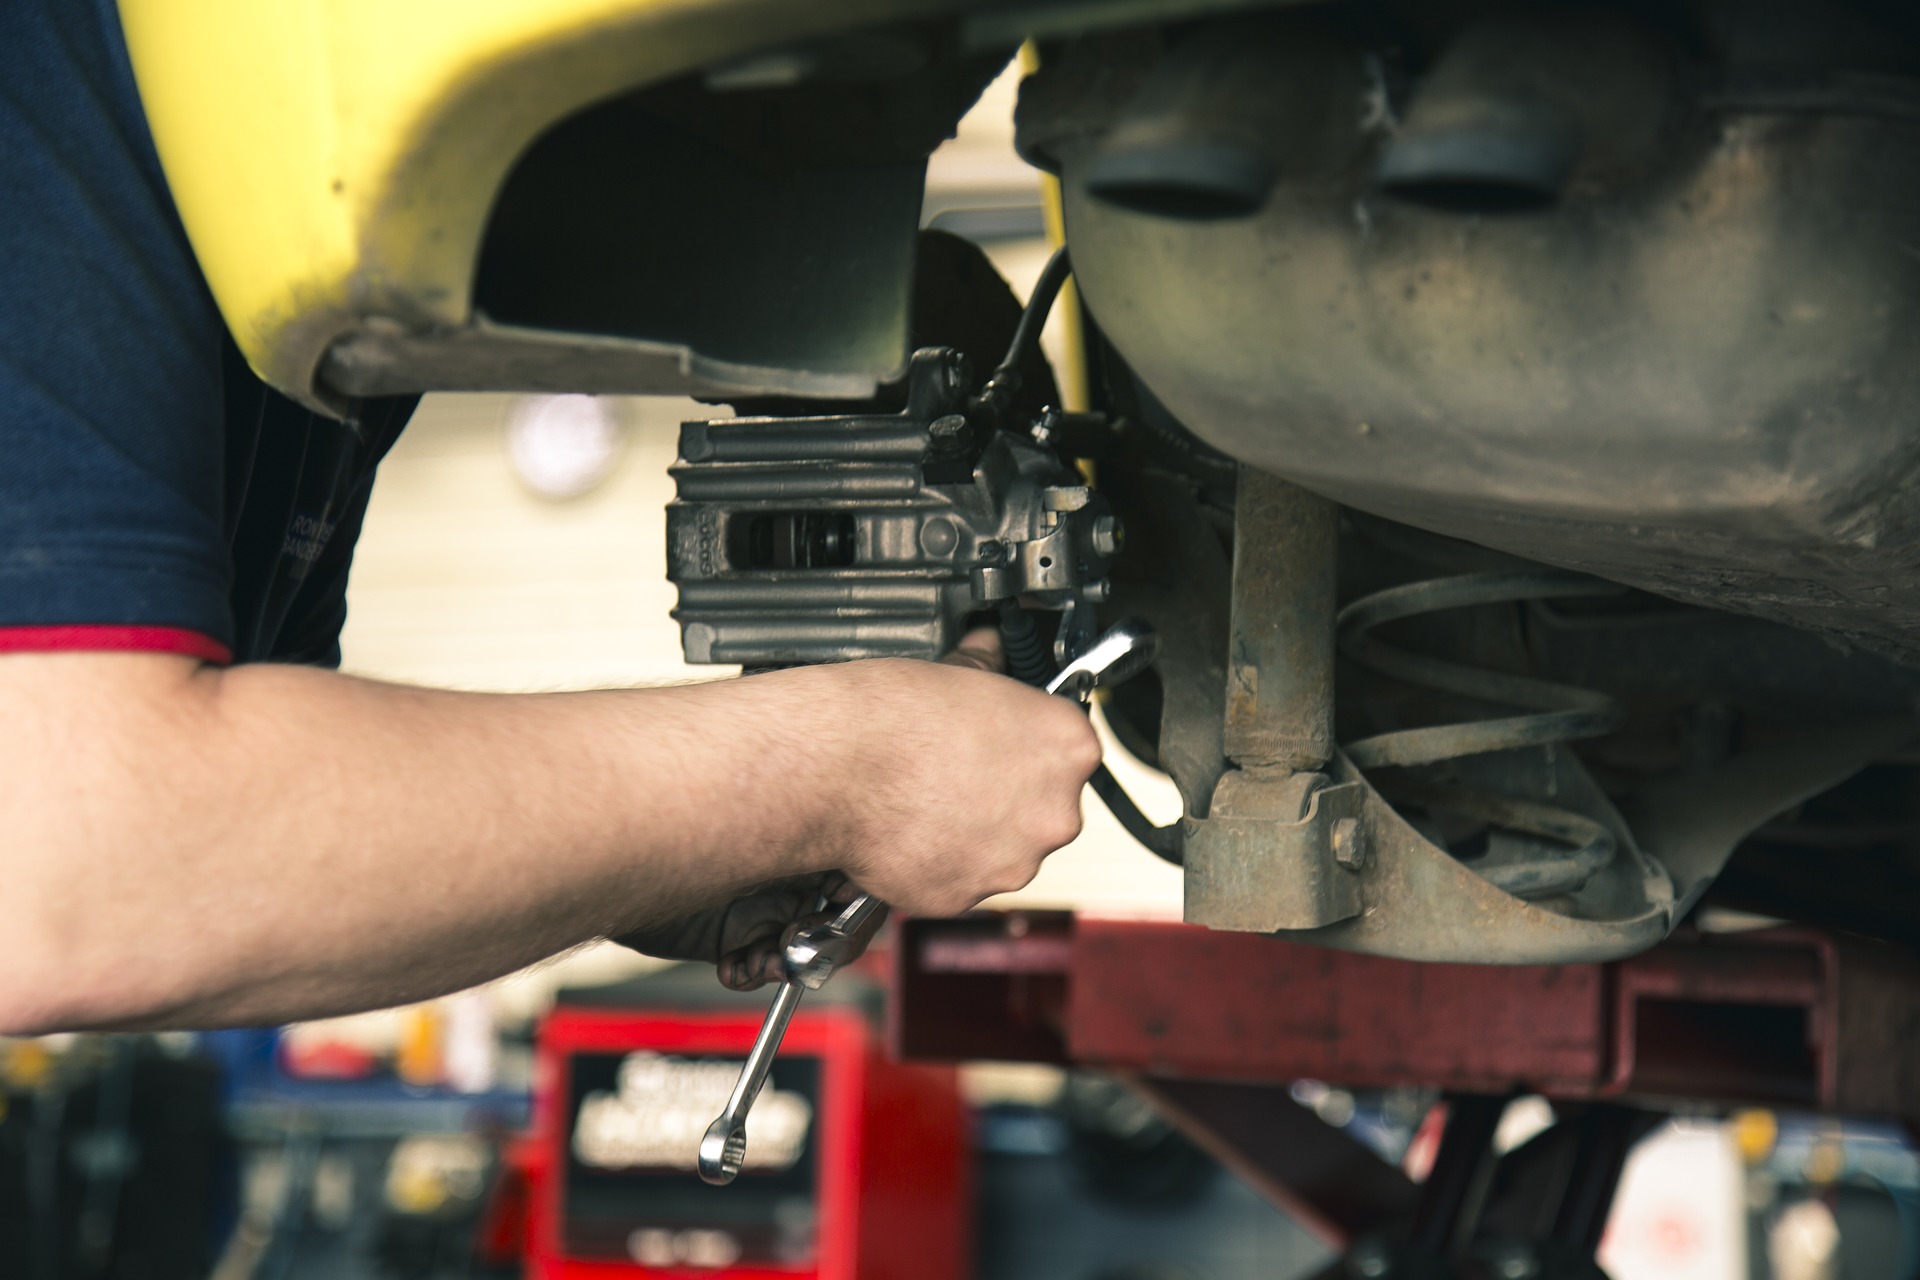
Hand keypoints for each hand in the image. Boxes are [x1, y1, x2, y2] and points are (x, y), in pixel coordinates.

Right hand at [614, 626, 1099, 984]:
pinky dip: (939, 863)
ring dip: (975, 832)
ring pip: (1004, 848)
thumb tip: (988, 653)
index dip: (1030, 744)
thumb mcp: (955, 670)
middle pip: (1046, 805)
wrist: (830, 765)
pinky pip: (961, 880)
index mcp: (1066, 746)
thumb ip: (988, 670)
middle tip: (956, 773)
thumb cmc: (888, 716)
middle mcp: (1054, 811)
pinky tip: (908, 831)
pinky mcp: (966, 895)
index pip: (1070, 747)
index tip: (1004, 743)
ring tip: (924, 801)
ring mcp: (1013, 861)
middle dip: (1007, 794)